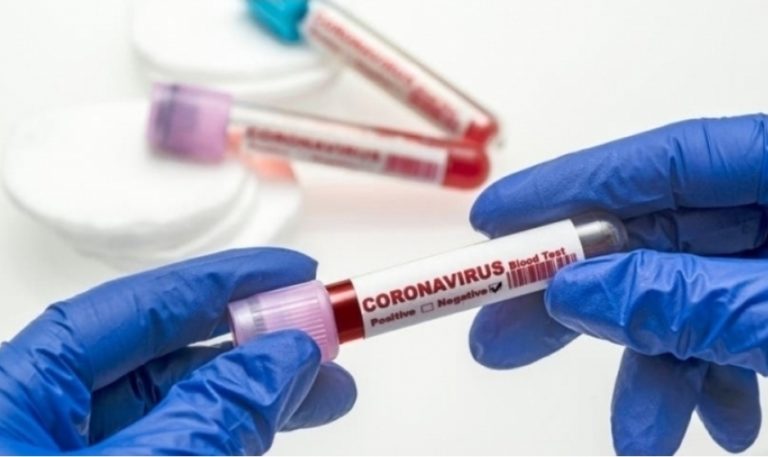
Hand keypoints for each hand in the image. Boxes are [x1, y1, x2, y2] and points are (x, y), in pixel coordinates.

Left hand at [0, 248, 355, 454]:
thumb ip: (214, 412)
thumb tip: (289, 354)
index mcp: (19, 388)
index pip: (142, 306)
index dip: (226, 281)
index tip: (294, 272)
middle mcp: (39, 415)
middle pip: (165, 357)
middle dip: (256, 344)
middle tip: (327, 339)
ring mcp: (67, 456)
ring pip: (175, 409)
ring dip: (254, 397)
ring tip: (323, 396)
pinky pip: (170, 447)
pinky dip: (226, 435)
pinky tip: (266, 428)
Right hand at [469, 114, 767, 453]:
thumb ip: (680, 300)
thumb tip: (577, 292)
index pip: (652, 164)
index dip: (561, 192)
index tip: (490, 224)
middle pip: (649, 235)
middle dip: (578, 299)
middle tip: (502, 339)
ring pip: (681, 293)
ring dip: (652, 364)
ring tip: (641, 434)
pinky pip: (724, 324)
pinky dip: (706, 373)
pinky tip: (713, 418)